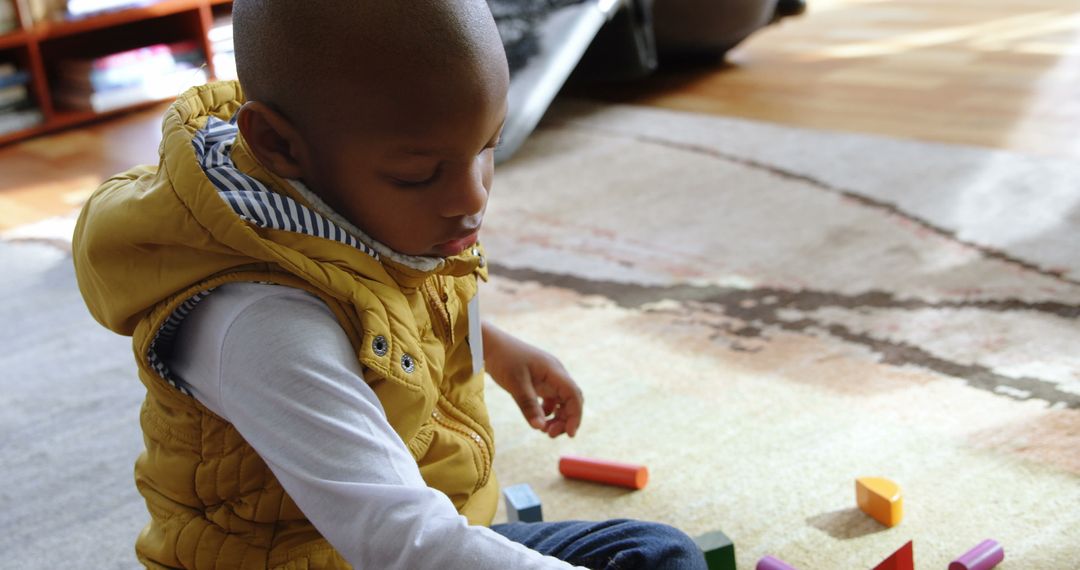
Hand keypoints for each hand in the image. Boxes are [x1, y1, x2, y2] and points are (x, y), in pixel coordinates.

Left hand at [482, 321, 582, 437]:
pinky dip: (548, 412)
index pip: (574, 395)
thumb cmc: (503, 359)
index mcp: (554, 371)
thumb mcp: (515, 384)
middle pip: (571, 400)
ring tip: (545, 431)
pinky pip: (551, 400)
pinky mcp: (539, 381)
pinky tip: (538, 420)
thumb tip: (540, 428)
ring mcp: (548, 378)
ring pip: (562, 402)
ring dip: (557, 418)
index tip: (570, 434)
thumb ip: (529, 405)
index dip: (575, 415)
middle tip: (550, 434)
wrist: (490, 344)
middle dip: (566, 419)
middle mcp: (555, 374)